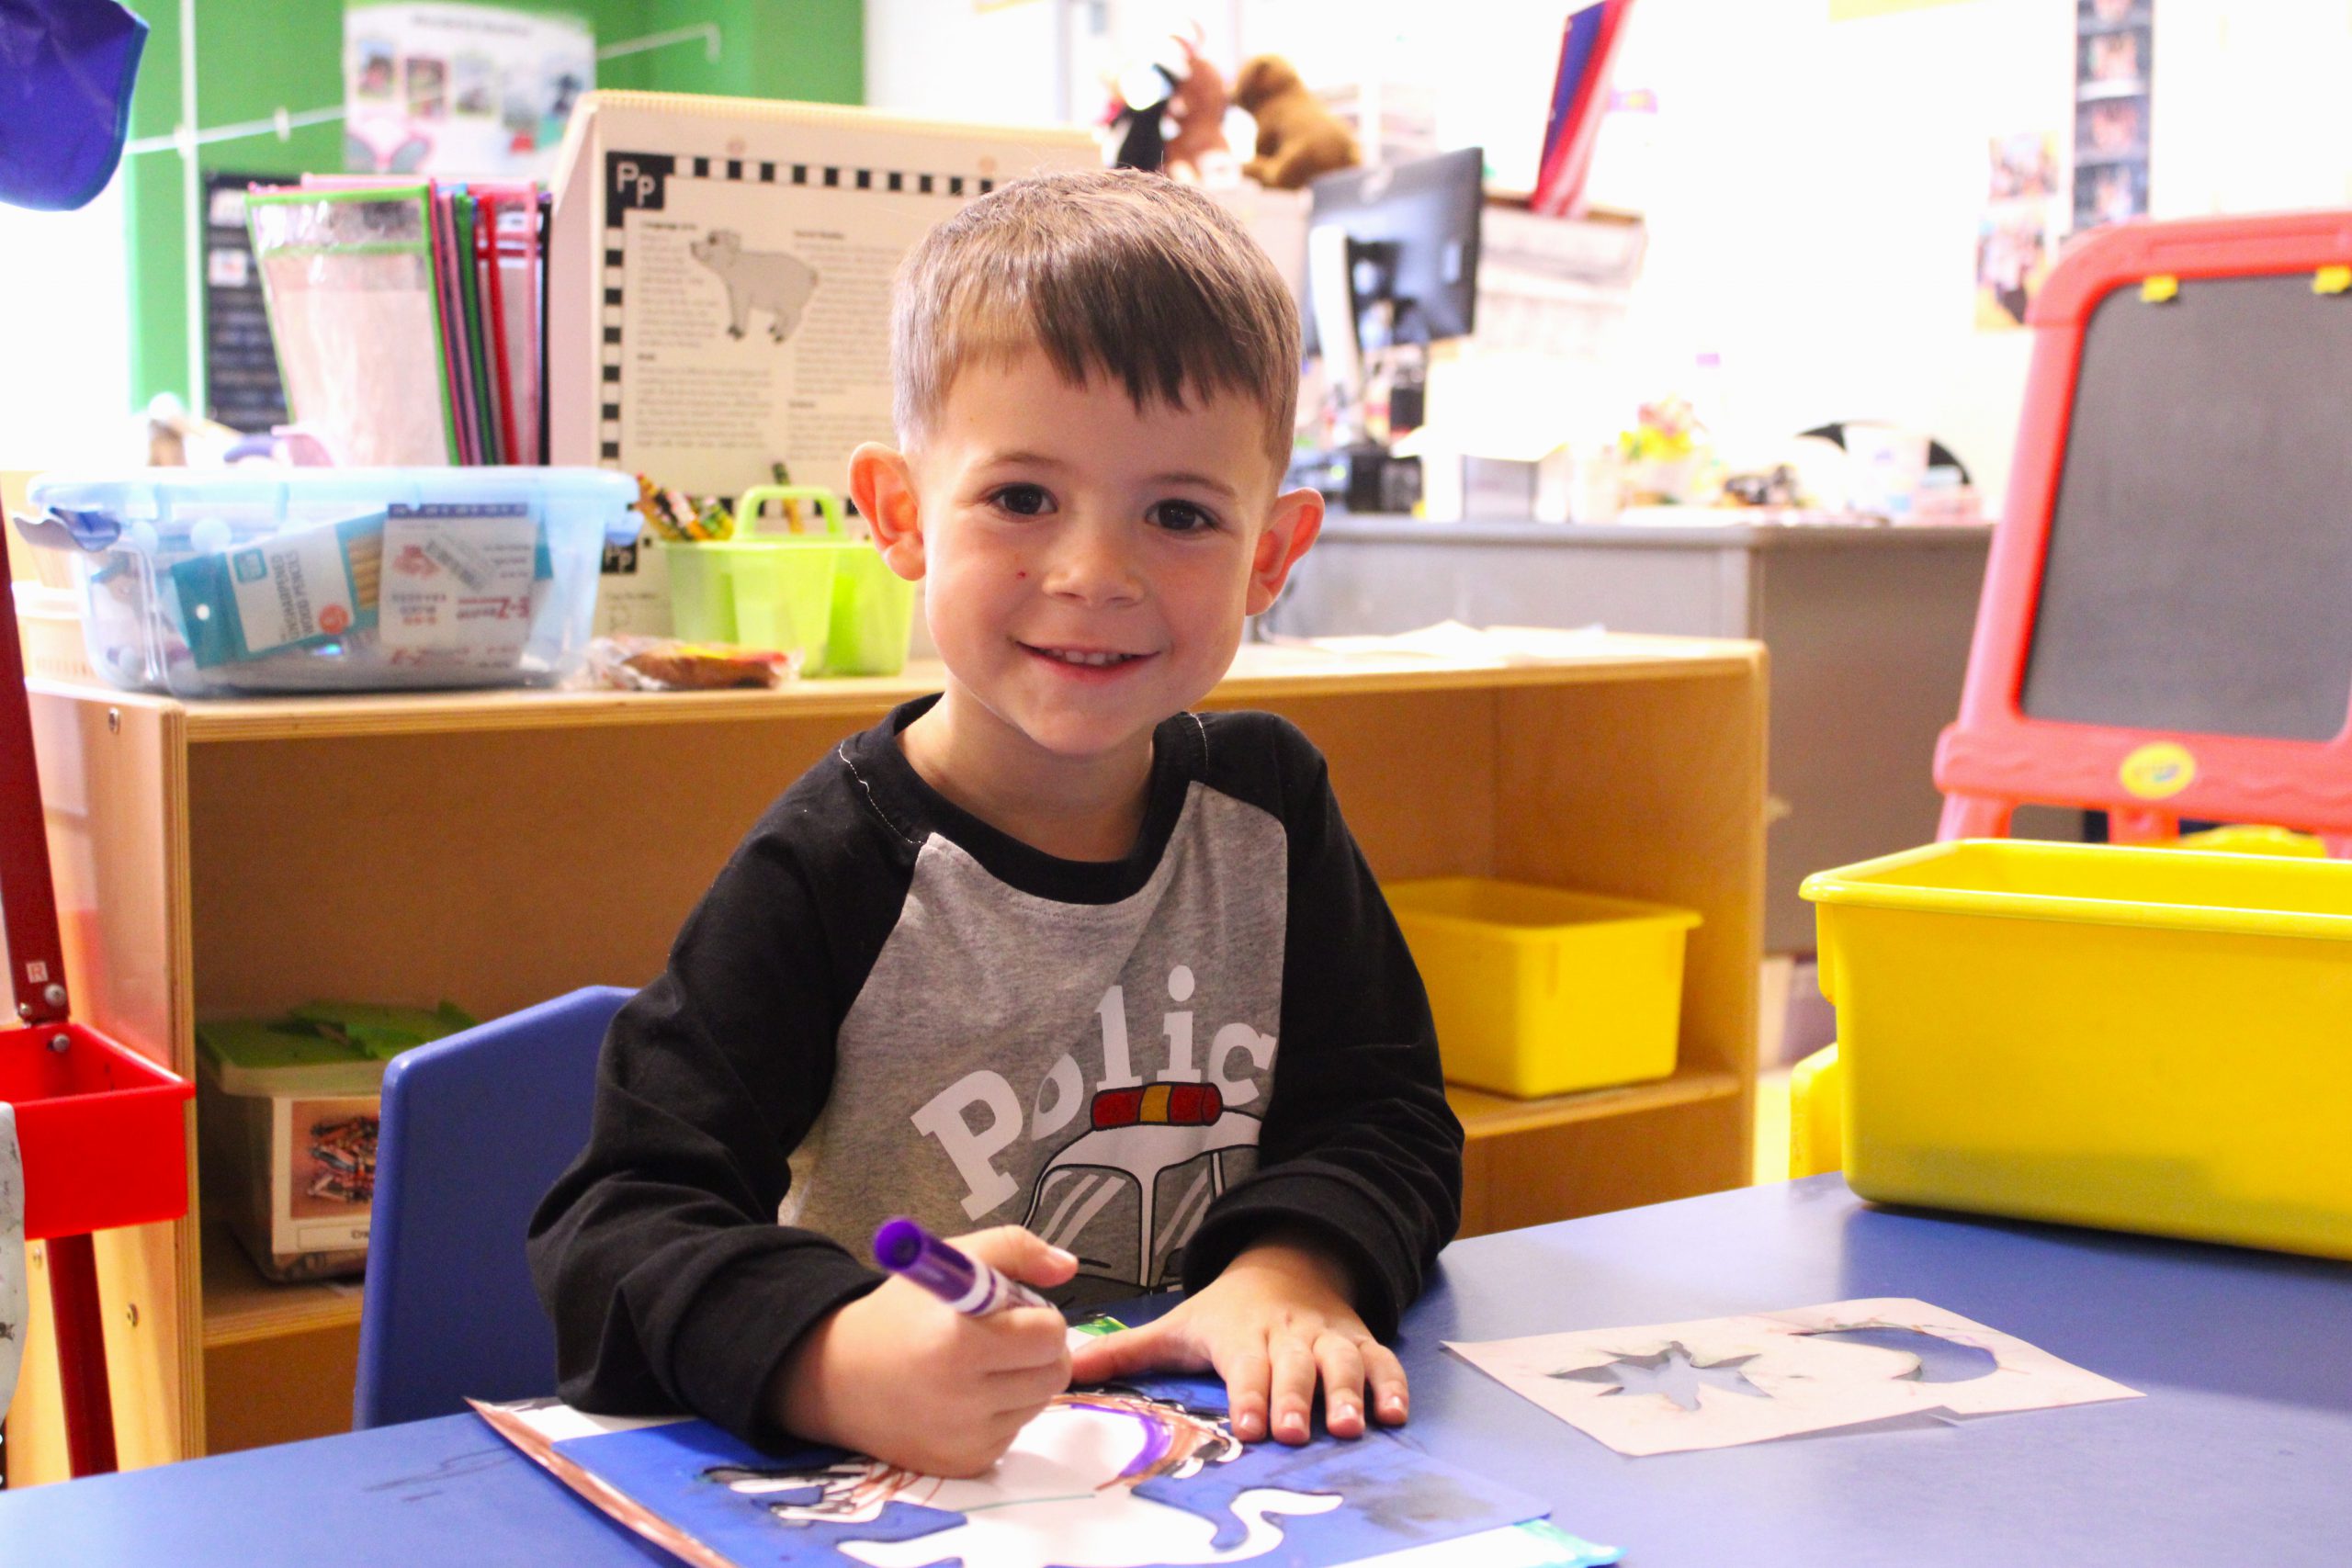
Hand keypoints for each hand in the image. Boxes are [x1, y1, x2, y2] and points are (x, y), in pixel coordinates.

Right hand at [773, 1226, 1074, 1476]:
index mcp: (960, 1342)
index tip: (1013, 1311)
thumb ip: (1015, 1250)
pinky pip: (1013, 1433)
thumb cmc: (901, 1314)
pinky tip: (967, 1397)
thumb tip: (1066, 1267)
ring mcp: (964, 1438)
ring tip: (980, 1365)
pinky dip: (1002, 1412)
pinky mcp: (964, 1464)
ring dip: (1022, 1380)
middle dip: (1039, 1351)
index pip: (1050, 1335)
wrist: (839, 1378)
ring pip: (1038, 1403)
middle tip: (1006, 1338)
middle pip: (1054, 1374)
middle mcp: (963, 1398)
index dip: (1038, 1317)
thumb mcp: (950, 1261)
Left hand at [1067, 1232, 1406, 1444]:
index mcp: (1241, 1333)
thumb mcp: (1176, 1325)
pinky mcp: (1360, 1341)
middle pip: (1295, 1365)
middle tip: (1294, 1430)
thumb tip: (1065, 1368)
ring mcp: (1328, 1337)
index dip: (1250, 1393)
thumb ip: (1125, 1352)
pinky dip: (1391, 1385)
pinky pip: (1381, 1361)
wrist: (1288, 1264)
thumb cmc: (1226, 1312)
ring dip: (1346, 1393)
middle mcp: (1287, 1334)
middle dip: (1295, 1397)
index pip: (1246, 1364)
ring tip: (1347, 1426)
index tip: (1249, 1424)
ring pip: (1341, 1361)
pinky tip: (1395, 1413)